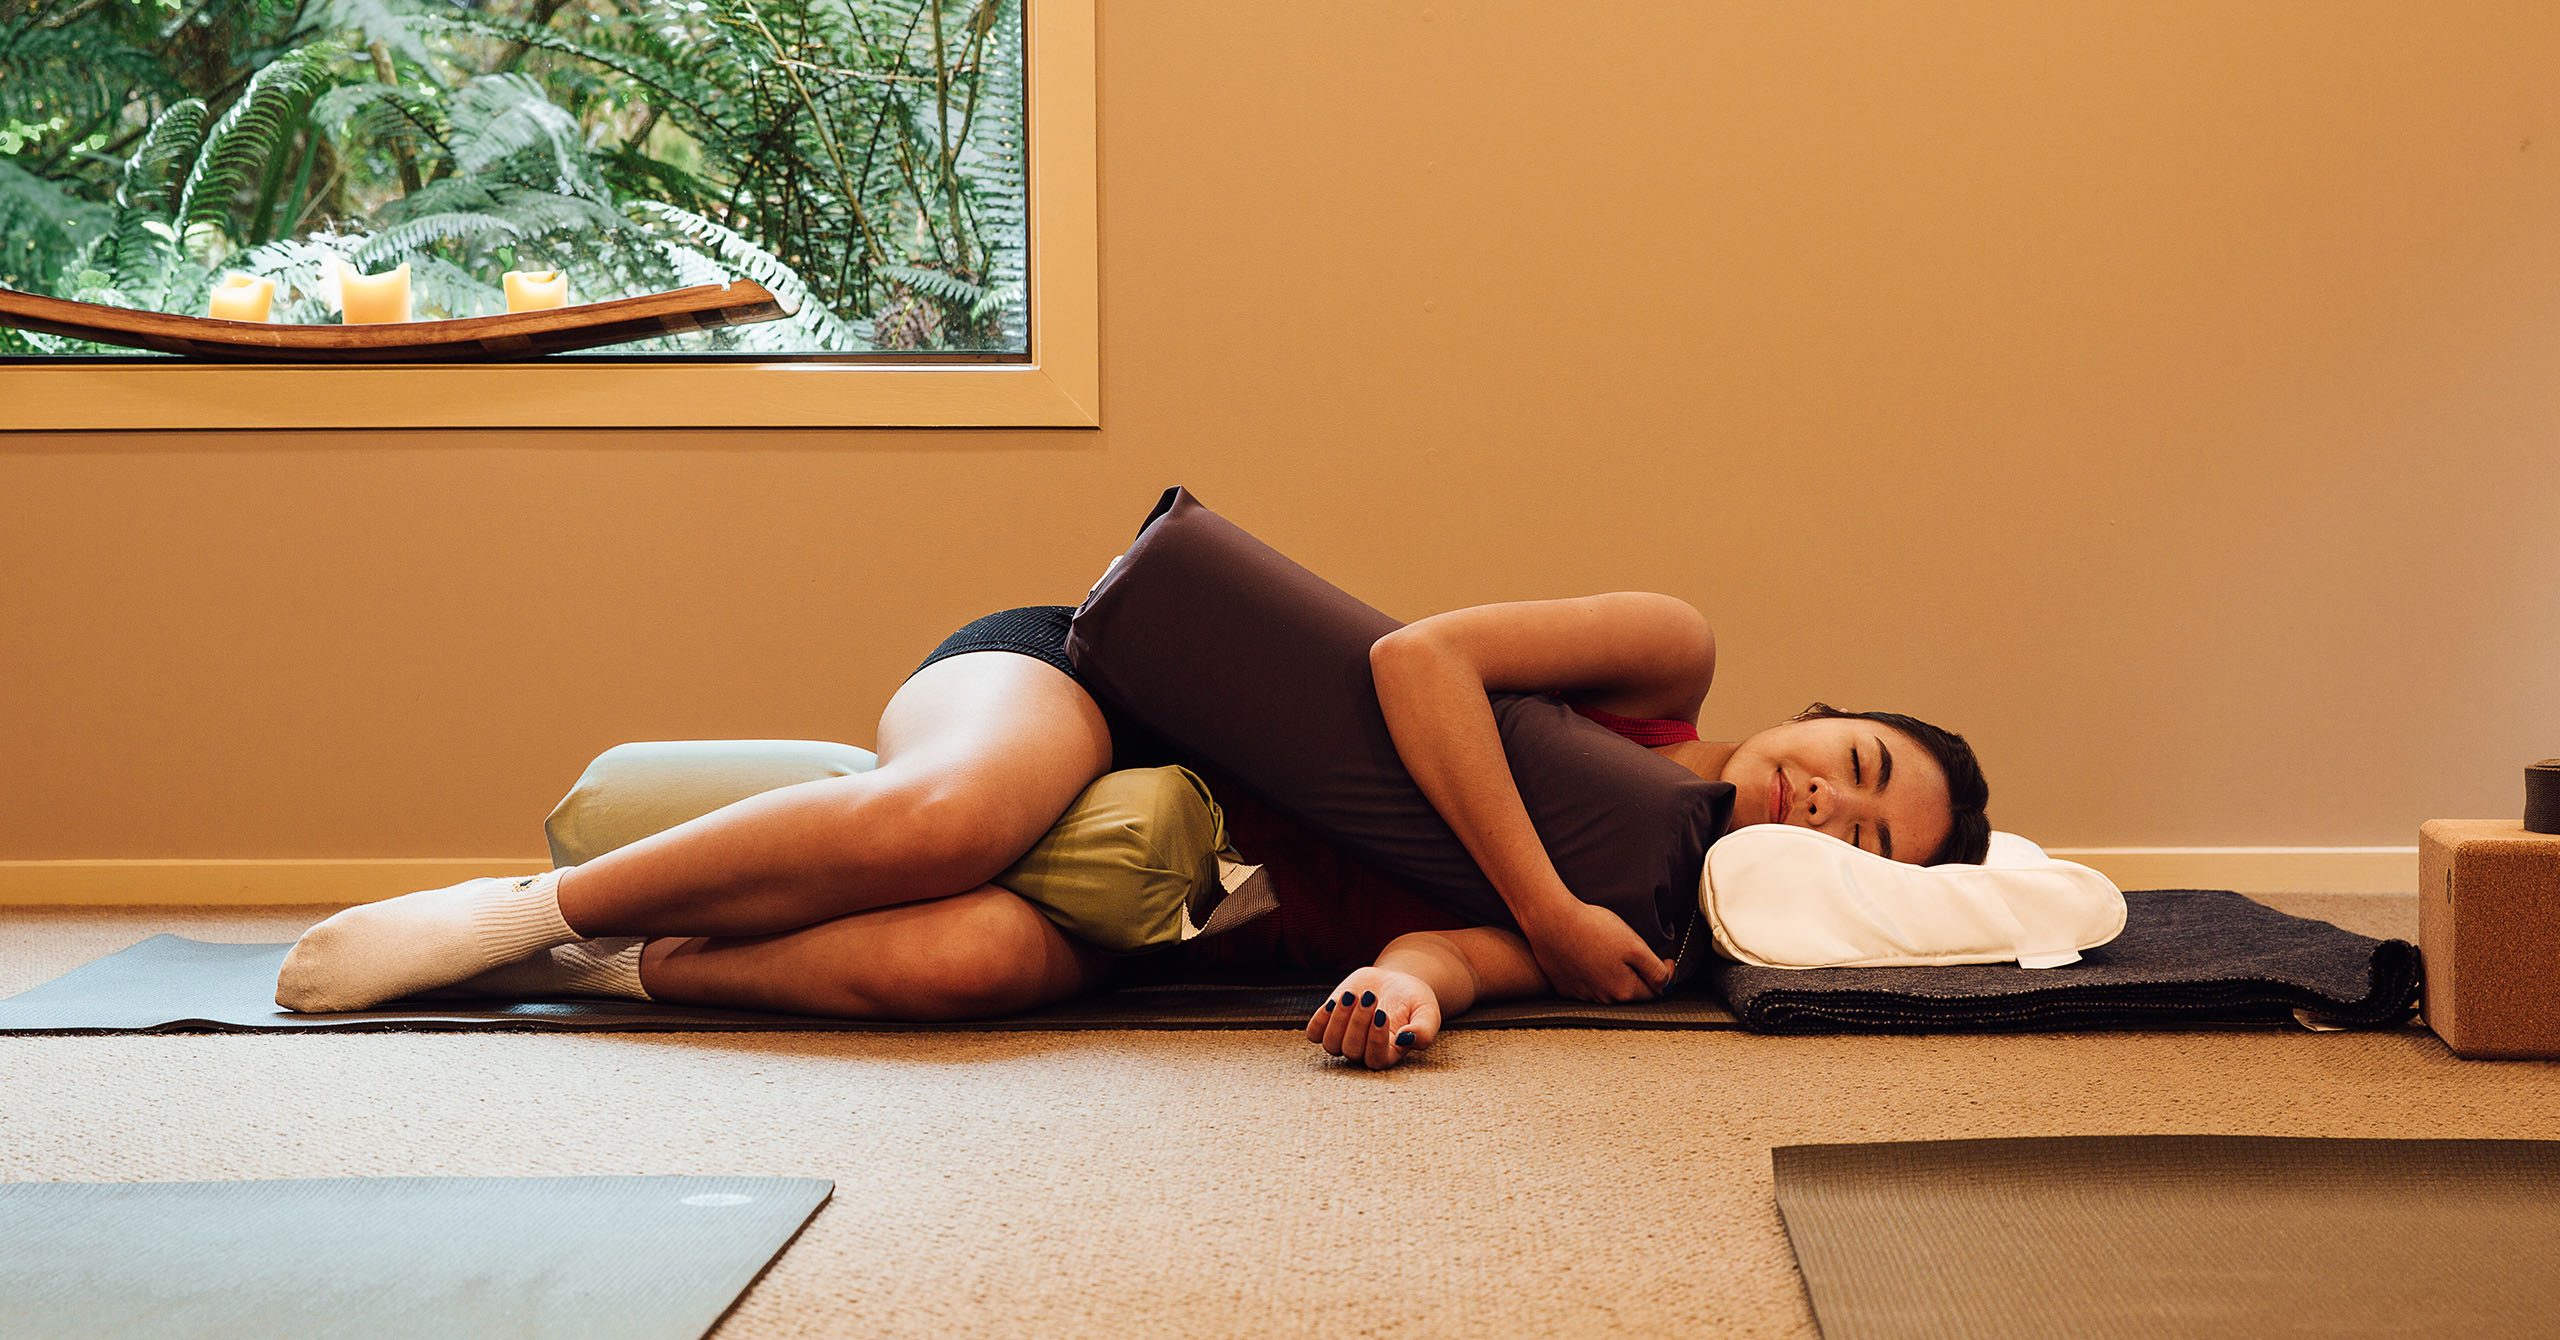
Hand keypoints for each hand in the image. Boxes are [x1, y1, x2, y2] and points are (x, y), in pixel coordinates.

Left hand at [1307, 966, 1440, 1068]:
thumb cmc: (1414, 1001)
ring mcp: (1344, 1038)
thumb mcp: (1427, 1012)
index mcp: (1389, 1054)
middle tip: (1369, 997)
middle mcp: (1364, 1051)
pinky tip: (1333, 1002)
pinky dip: (1319, 1020)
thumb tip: (1407, 1039)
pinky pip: (1314, 1033)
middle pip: (1352, 1050)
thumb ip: (1424, 1030)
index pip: (1376, 1059)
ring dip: (1338, 1019)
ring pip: (1331, 1044)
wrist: (1396, 982)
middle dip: (1358, 1023)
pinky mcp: (1329, 1023)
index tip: (1382, 1014)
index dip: (1375, 1040)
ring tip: (1351, 996)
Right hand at [1523, 900, 1671, 1003]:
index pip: (1656, 991)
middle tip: (1639, 953)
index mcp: (1623, 991)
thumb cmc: (1593, 929)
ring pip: (1609, 988)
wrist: (1550, 920)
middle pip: (1631, 992)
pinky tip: (1590, 955)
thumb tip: (1665, 985)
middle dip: (1640, 975)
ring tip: (1611, 951)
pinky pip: (1588, 984)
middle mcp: (1603, 999)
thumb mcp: (1635, 946)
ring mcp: (1581, 994)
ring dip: (1616, 975)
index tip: (1666, 958)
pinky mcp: (1564, 986)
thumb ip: (1655, 970)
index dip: (1666, 974)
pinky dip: (1594, 974)